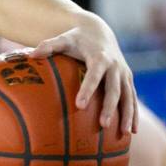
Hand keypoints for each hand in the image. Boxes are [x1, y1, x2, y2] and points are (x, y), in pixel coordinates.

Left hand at [30, 15, 137, 134]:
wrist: (99, 31)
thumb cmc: (76, 38)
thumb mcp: (63, 39)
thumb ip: (48, 46)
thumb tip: (31, 55)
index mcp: (99, 57)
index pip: (94, 75)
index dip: (88, 89)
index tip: (79, 105)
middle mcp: (115, 66)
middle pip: (114, 89)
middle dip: (109, 107)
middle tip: (102, 125)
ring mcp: (124, 73)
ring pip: (128, 96)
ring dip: (128, 114)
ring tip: (124, 134)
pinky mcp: (128, 80)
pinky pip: (132, 98)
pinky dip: (134, 114)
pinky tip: (132, 131)